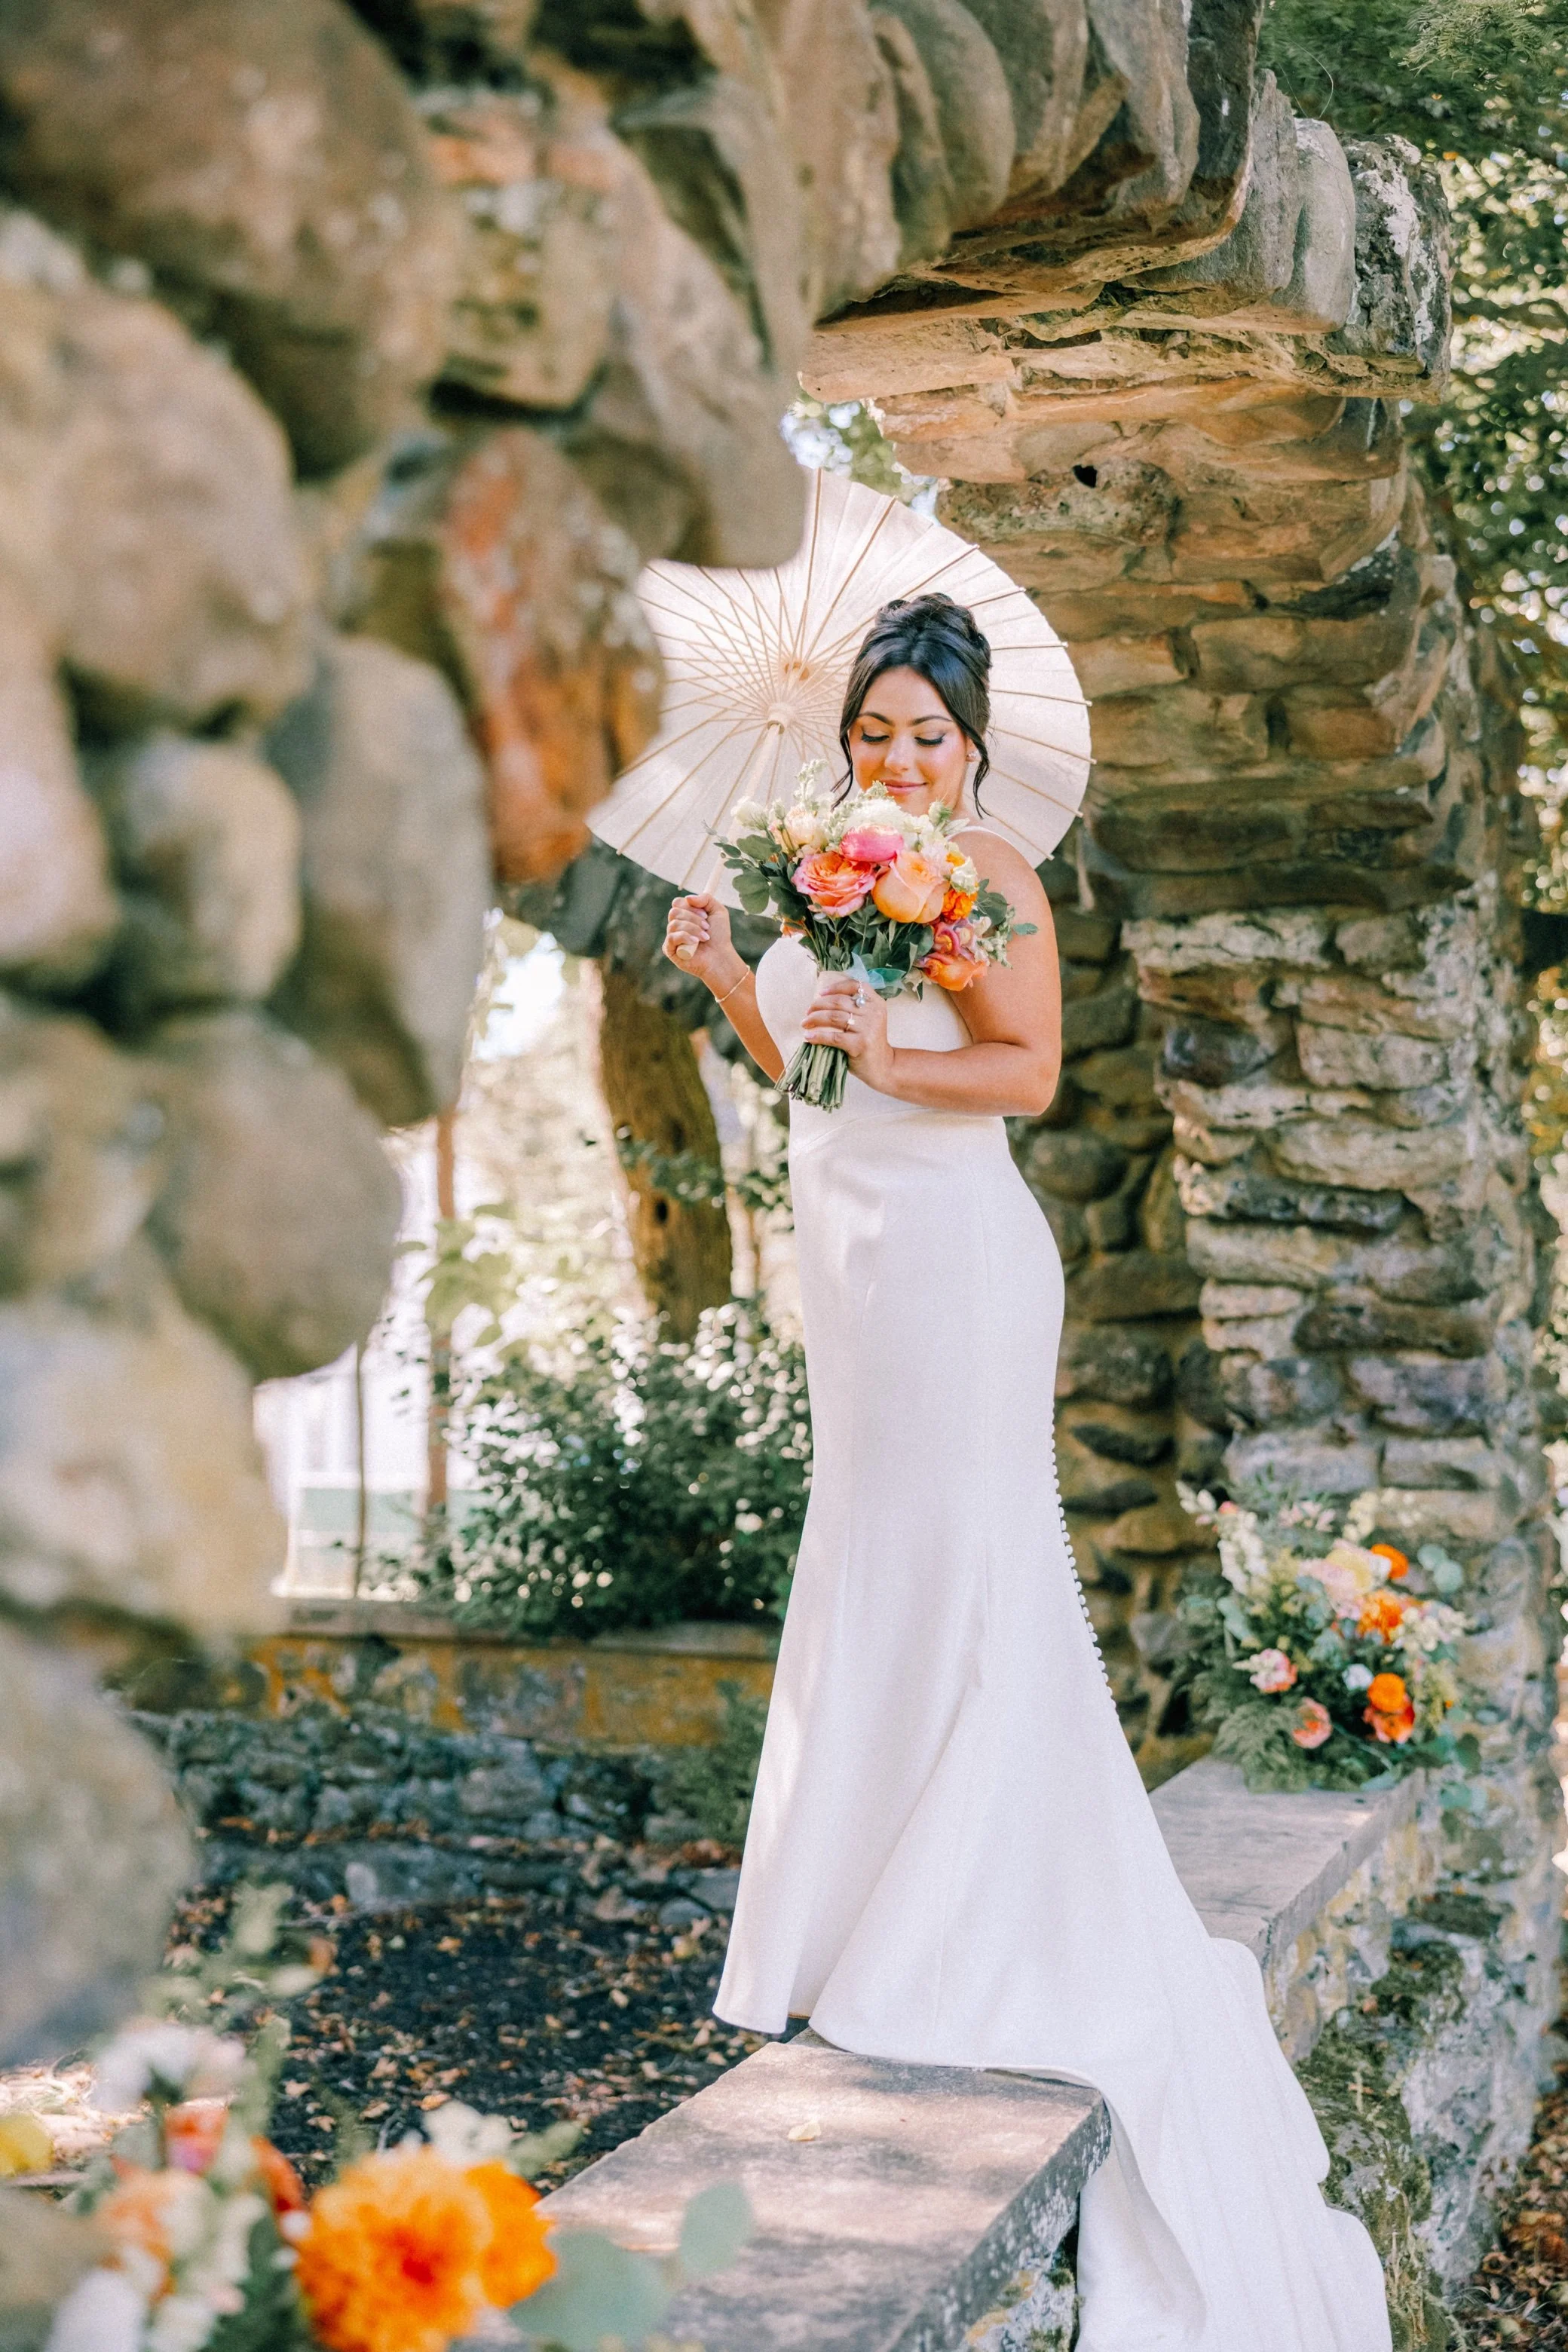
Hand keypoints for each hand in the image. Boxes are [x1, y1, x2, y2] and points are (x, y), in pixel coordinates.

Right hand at [663, 894, 743, 998]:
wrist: (721, 957)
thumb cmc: (719, 936)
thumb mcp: (718, 911)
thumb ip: (706, 898)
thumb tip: (688, 898)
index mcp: (684, 916)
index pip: (677, 903)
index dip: (690, 906)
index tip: (705, 915)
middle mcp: (676, 926)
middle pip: (674, 912)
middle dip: (693, 918)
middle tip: (707, 927)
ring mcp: (672, 938)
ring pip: (673, 924)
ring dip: (693, 929)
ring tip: (705, 937)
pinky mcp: (669, 950)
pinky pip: (671, 938)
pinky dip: (685, 937)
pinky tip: (696, 942)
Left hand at [801, 973, 893, 1091]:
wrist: (883, 1066)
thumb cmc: (869, 1042)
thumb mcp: (867, 1020)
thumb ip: (853, 1009)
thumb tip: (821, 1003)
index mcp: (876, 1003)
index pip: (855, 985)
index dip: (836, 987)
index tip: (821, 993)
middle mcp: (874, 1012)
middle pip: (839, 1002)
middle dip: (819, 1005)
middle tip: (808, 1012)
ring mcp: (868, 1028)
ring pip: (834, 1017)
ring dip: (815, 1019)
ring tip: (805, 1024)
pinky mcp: (861, 1044)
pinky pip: (834, 1037)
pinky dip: (818, 1036)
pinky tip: (809, 1037)